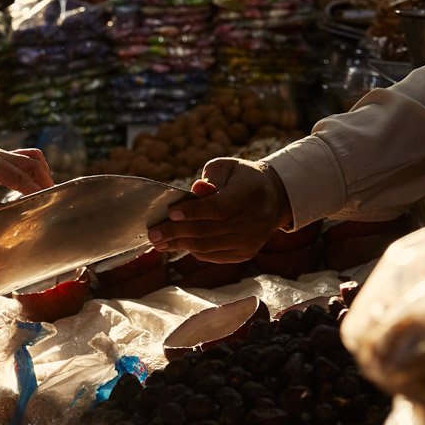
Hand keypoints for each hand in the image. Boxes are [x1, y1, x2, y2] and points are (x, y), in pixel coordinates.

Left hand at [0, 147, 53, 221]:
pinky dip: (34, 173)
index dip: (38, 192)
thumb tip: (23, 219)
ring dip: (42, 175)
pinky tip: (36, 190)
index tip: (51, 205)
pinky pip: (25, 161)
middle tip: (54, 202)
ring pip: (32, 158)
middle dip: (44, 182)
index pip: (22, 177)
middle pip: (32, 163)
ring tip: (48, 195)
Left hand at [147, 157, 291, 262]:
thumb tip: (194, 191)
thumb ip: (210, 179)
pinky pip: (214, 256)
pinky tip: (177, 245)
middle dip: (177, 232)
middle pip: (210, 230)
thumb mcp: (227, 168)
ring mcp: (252, 240)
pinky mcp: (246, 253)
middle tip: (153, 233)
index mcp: (250, 193)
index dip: (193, 211)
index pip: (218, 207)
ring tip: (159, 243)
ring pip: (209, 246)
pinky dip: (194, 251)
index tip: (170, 212)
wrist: (271, 198)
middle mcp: (255, 219)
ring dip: (180, 245)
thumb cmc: (240, 178)